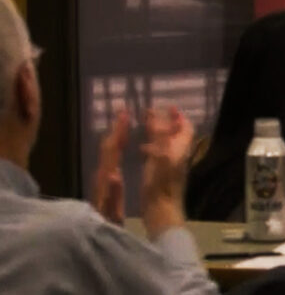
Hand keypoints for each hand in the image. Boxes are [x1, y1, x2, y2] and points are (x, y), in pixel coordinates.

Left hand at [92, 109, 129, 224]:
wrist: (89, 242)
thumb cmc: (105, 228)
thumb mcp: (112, 215)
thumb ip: (113, 194)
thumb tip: (114, 173)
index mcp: (106, 181)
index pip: (112, 152)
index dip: (119, 133)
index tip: (125, 114)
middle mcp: (102, 177)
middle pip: (108, 149)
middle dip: (116, 129)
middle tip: (124, 111)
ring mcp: (102, 181)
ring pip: (108, 153)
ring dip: (116, 137)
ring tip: (124, 123)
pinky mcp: (104, 185)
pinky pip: (110, 160)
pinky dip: (116, 148)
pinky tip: (121, 147)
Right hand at [140, 107, 192, 238]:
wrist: (162, 213)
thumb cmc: (161, 185)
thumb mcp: (160, 156)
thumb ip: (159, 136)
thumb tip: (158, 115)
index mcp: (180, 149)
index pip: (185, 128)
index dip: (178, 117)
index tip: (169, 107)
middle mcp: (178, 156)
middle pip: (175, 135)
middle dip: (165, 123)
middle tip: (151, 114)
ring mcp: (170, 166)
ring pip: (167, 145)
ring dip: (158, 135)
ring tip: (144, 128)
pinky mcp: (162, 176)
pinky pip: (159, 156)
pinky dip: (152, 148)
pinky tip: (141, 151)